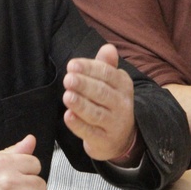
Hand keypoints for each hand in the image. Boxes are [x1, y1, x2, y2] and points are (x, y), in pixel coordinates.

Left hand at [62, 43, 139, 161]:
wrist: (121, 137)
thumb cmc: (110, 102)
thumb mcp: (111, 82)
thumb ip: (106, 65)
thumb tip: (108, 47)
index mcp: (123, 85)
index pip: (107, 74)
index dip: (89, 69)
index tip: (72, 65)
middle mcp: (122, 104)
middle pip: (102, 93)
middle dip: (84, 85)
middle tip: (68, 79)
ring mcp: (115, 124)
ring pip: (97, 113)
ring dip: (81, 104)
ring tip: (67, 96)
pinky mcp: (105, 141)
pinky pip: (91, 133)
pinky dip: (79, 125)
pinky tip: (68, 116)